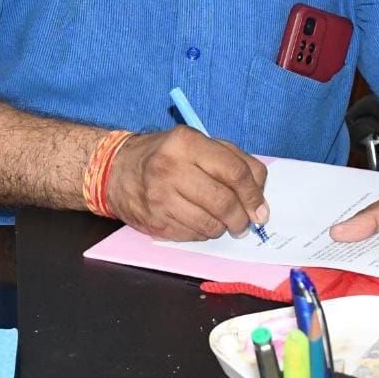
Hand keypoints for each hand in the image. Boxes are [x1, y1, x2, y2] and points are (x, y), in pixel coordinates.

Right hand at [105, 127, 269, 240]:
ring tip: (223, 221)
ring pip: (210, 224)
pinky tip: (199, 221)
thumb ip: (232, 159)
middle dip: (242, 217)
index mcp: (187, 142)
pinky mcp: (155, 222)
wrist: (117, 170)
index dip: (254, 194)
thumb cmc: (166, 155)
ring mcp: (160, 198)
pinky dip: (204, 233)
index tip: (261, 209)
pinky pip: (193, 236)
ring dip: (224, 227)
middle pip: (223, 201)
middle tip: (246, 222)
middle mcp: (171, 168)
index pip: (233, 171)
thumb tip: (260, 191)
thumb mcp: (197, 142)